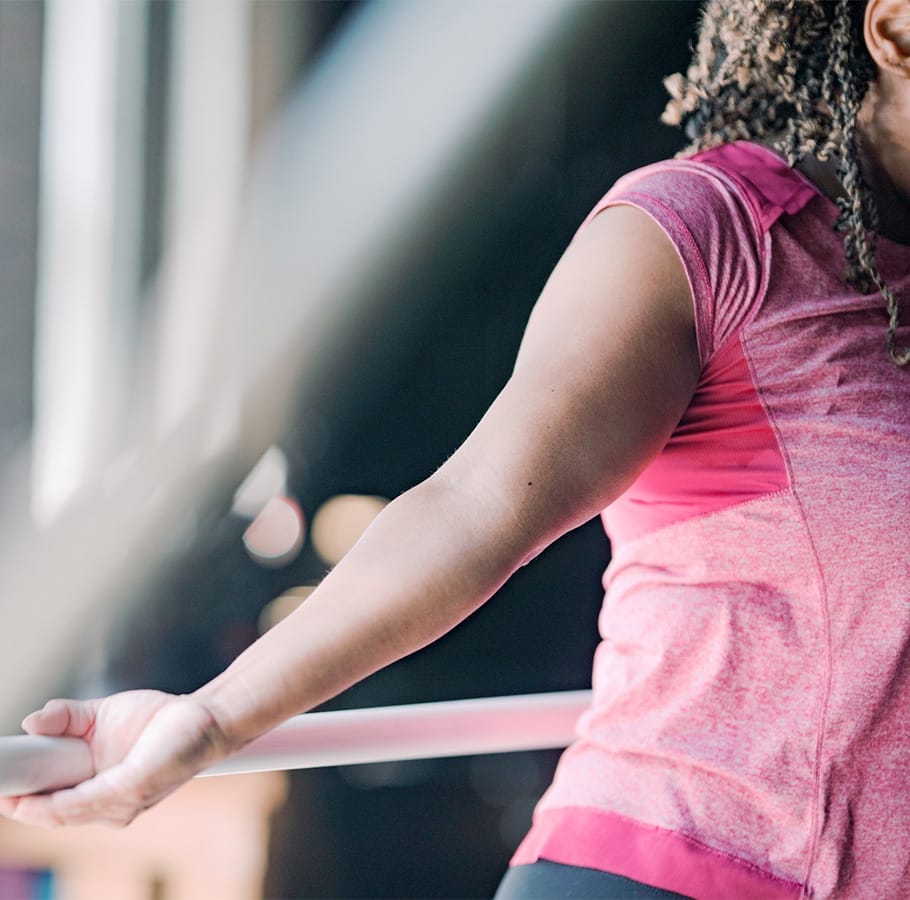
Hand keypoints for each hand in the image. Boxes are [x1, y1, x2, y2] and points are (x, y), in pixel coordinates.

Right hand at [0, 690, 230, 827]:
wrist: (204, 716)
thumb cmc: (156, 721)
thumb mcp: (100, 715)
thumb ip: (64, 719)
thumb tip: (30, 721)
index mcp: (94, 792)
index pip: (44, 807)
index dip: (15, 799)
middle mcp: (106, 806)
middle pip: (48, 814)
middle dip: (16, 803)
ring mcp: (119, 803)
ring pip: (61, 812)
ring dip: (29, 803)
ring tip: (4, 789)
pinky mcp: (132, 789)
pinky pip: (86, 802)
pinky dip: (57, 803)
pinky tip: (36, 799)